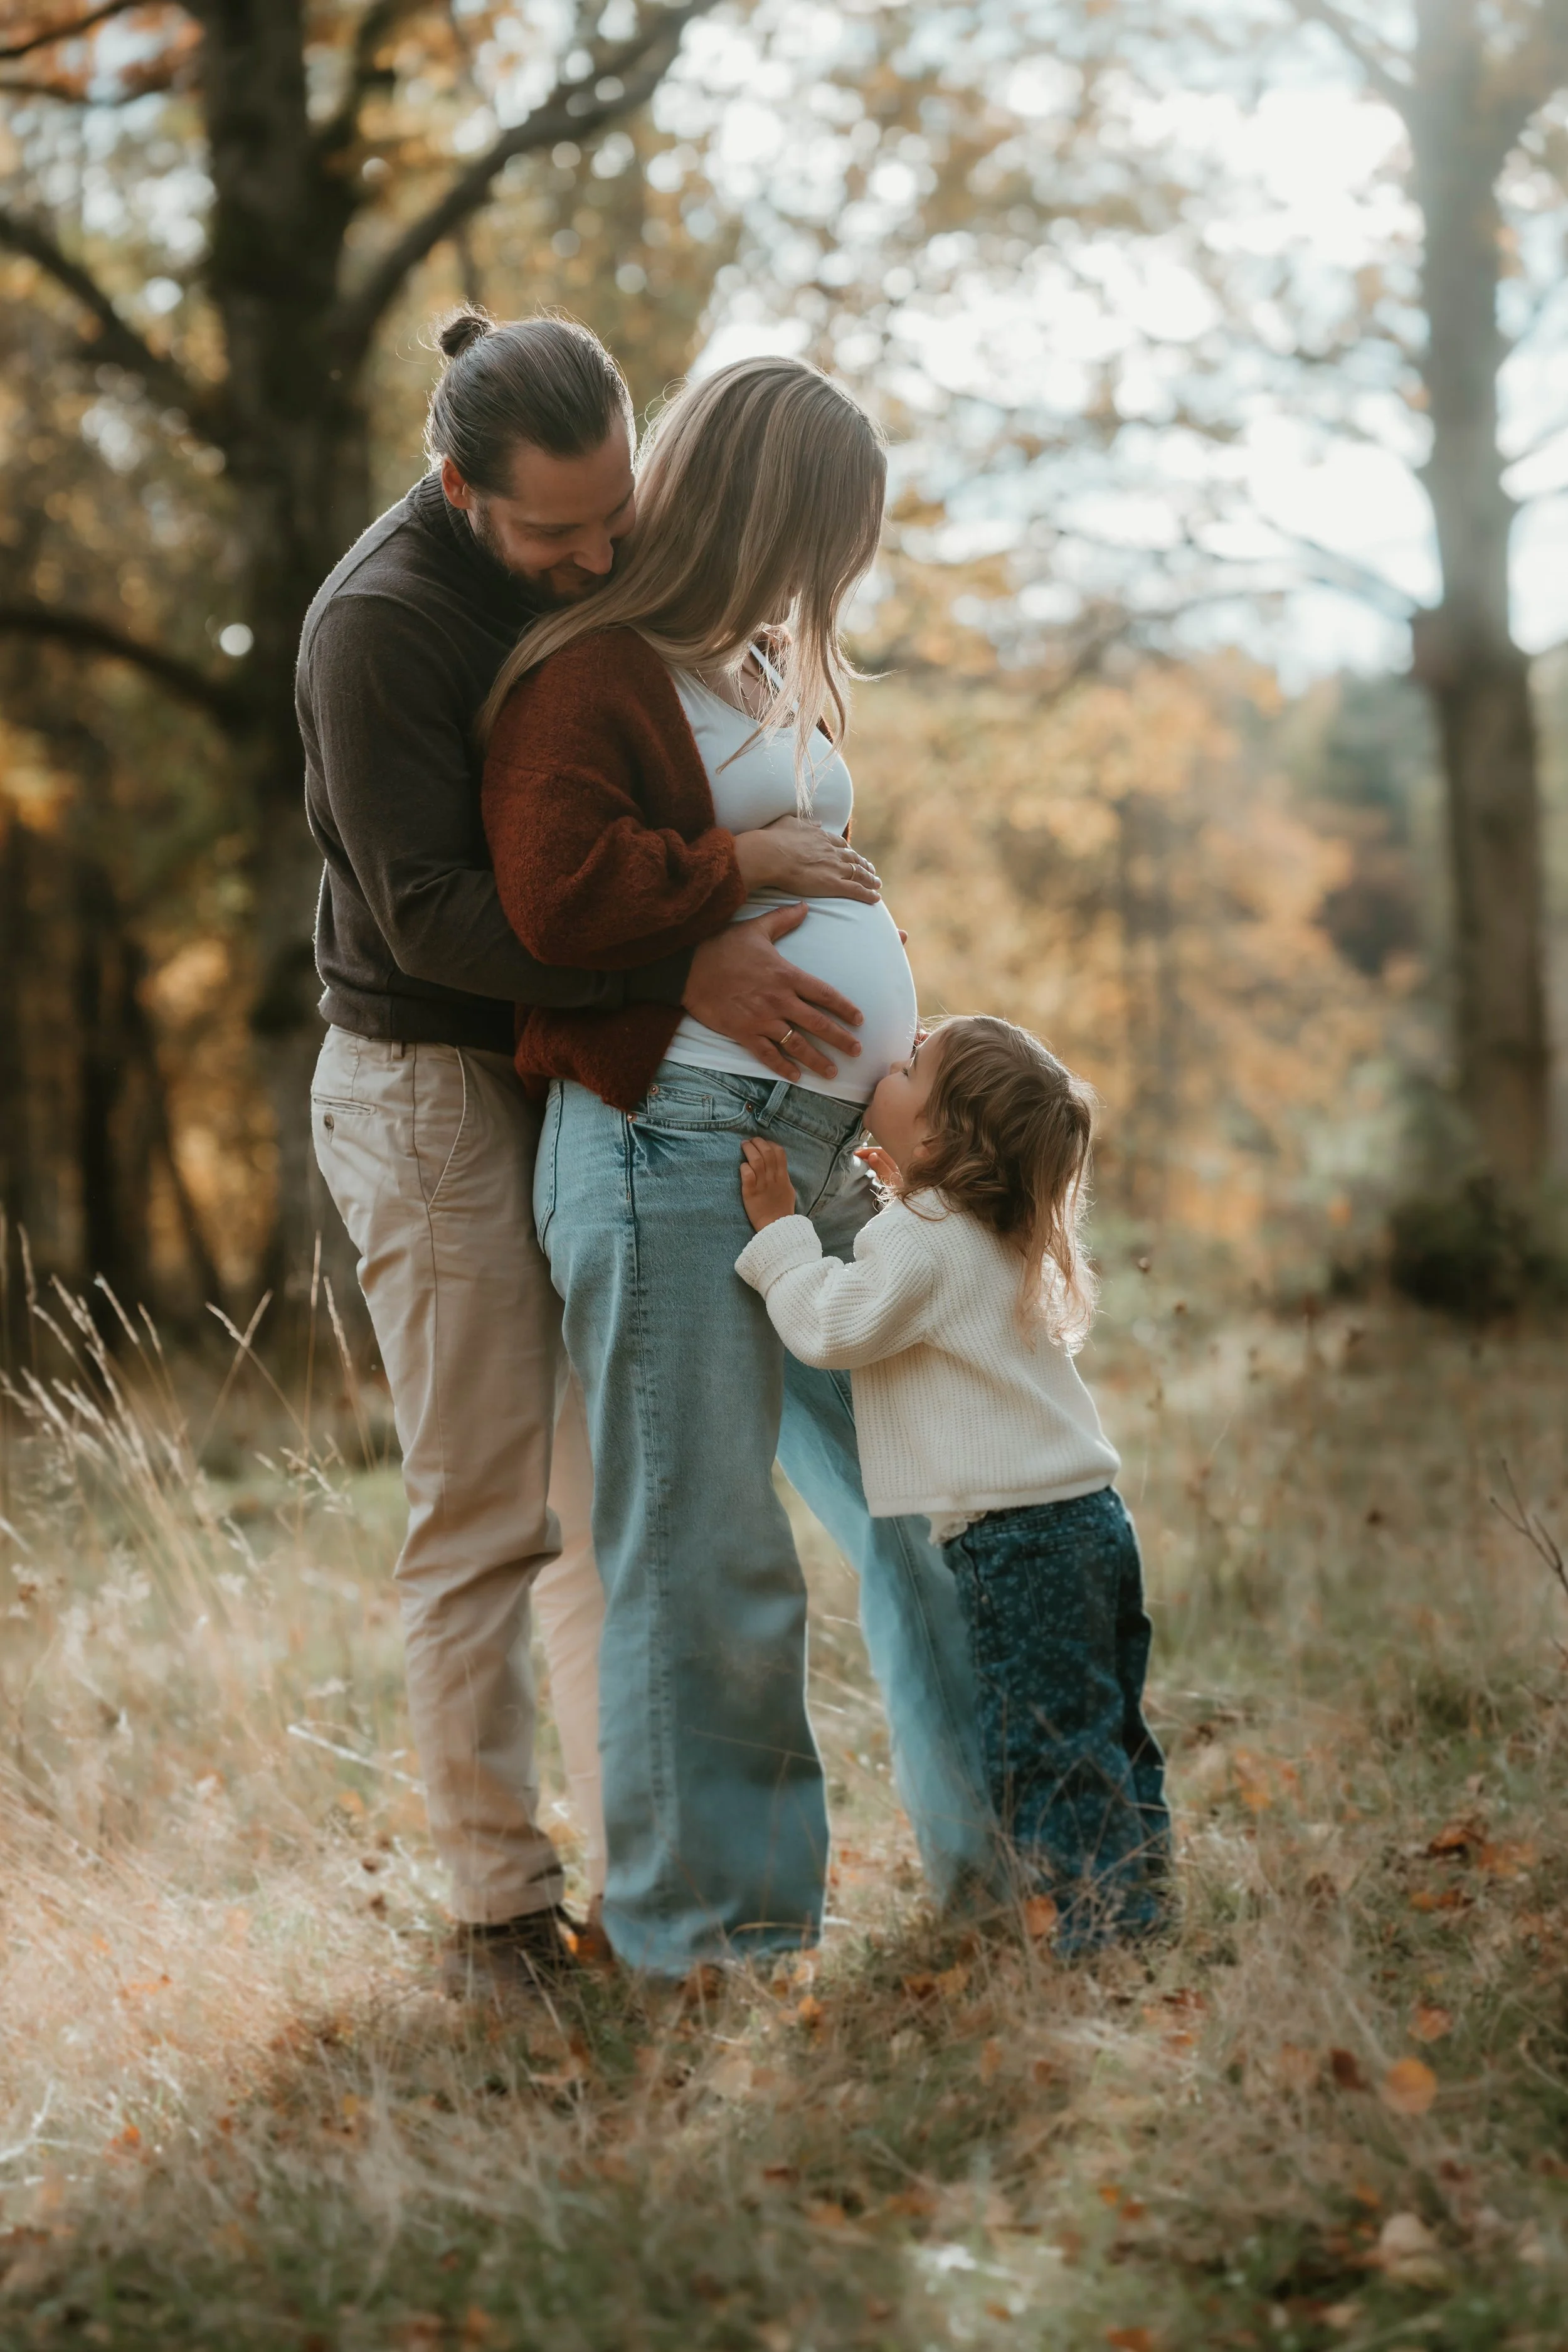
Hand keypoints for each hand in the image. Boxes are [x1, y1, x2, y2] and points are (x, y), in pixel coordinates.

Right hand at [683, 903, 863, 1082]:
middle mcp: (779, 1000)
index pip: (824, 994)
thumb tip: (805, 906)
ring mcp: (761, 1018)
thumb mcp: (756, 928)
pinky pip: (767, 1054)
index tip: (860, 1020)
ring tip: (833, 1072)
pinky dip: (782, 1067)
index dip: (845, 1008)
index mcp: (786, 975)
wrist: (689, 968)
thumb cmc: (722, 946)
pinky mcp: (743, 1032)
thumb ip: (783, 919)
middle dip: (840, 1039)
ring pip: (797, 1044)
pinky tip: (795, 1077)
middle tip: (857, 1051)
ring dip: (817, 1060)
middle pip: (818, 1023)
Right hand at [732, 816, 880, 903]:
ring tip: (877, 884)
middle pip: (853, 858)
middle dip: (864, 864)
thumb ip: (806, 823)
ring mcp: (834, 868)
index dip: (848, 851)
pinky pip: (856, 890)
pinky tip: (876, 898)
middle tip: (871, 870)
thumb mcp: (790, 822)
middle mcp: (832, 852)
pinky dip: (868, 894)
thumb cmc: (774, 839)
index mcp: (821, 837)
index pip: (840, 845)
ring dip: (870, 879)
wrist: (771, 855)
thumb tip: (818, 823)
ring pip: (859, 874)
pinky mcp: (833, 884)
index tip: (853, 855)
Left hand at [740, 1138, 797, 1229]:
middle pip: (767, 1152)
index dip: (770, 1144)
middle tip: (750, 1141)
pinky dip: (744, 1167)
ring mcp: (762, 1185)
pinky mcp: (751, 1193)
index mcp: (783, 1177)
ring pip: (757, 1160)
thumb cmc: (782, 1210)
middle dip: (758, 1142)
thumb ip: (783, 1177)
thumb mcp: (788, 1190)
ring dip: (749, 1150)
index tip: (763, 1143)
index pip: (779, 1152)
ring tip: (744, 1145)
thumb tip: (779, 1168)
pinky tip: (742, 1166)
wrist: (776, 1228)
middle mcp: (773, 1179)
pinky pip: (747, 1175)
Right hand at [853, 1143, 902, 1191]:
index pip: (881, 1152)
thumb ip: (882, 1168)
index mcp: (898, 1165)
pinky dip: (873, 1169)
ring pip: (881, 1163)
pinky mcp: (891, 1183)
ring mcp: (894, 1175)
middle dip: (868, 1154)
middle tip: (855, 1155)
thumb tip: (872, 1155)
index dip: (868, 1151)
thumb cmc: (899, 1196)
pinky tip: (868, 1171)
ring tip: (859, 1162)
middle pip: (881, 1156)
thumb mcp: (890, 1182)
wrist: (905, 1212)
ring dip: (870, 1161)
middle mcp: (897, 1168)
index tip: (856, 1153)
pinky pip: (881, 1171)